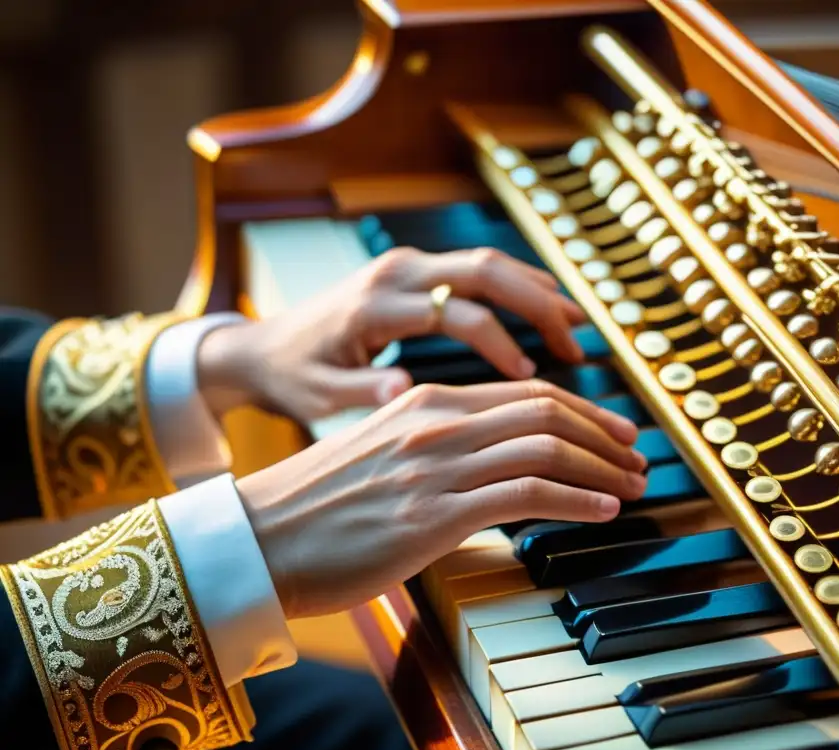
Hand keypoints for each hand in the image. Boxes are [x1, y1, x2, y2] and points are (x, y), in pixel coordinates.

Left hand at [197, 247, 586, 421]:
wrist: (260, 346)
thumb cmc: (291, 376)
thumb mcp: (318, 395)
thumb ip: (361, 392)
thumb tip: (403, 391)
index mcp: (376, 306)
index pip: (456, 313)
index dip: (500, 343)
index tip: (530, 378)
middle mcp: (397, 274)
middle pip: (484, 271)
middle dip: (536, 304)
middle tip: (575, 342)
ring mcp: (407, 266)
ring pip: (486, 263)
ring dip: (534, 291)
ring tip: (575, 326)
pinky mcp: (412, 272)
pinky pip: (475, 270)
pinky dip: (514, 288)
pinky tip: (543, 311)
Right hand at [235, 380, 645, 618]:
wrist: (257, 539)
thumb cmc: (317, 505)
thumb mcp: (382, 450)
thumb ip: (438, 443)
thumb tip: (494, 462)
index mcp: (426, 402)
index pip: (526, 394)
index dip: (584, 411)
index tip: (616, 431)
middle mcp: (436, 423)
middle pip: (546, 411)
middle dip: (605, 434)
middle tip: (638, 456)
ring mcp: (436, 467)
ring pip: (545, 447)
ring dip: (602, 467)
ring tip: (633, 485)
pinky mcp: (433, 515)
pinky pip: (526, 493)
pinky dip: (576, 498)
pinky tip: (602, 510)